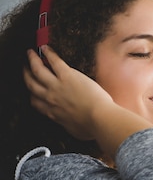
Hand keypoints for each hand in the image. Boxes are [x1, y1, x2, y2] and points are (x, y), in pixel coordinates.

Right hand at [24, 46, 152, 158]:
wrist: (100, 119)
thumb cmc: (92, 127)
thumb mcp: (76, 131)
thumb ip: (70, 125)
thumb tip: (74, 125)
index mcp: (52, 113)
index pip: (35, 102)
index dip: (32, 95)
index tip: (32, 91)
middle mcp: (50, 98)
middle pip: (31, 84)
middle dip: (27, 75)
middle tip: (25, 69)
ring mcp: (57, 85)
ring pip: (38, 70)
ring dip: (32, 60)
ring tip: (30, 53)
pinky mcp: (67, 75)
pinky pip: (54, 61)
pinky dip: (48, 53)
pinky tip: (45, 48)